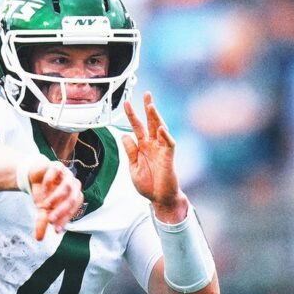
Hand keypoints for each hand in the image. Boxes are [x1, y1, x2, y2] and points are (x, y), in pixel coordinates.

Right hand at [27, 159, 83, 240]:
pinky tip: (42, 191)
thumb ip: (43, 222)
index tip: (56, 229)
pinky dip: (49, 183)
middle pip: (73, 198)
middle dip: (62, 211)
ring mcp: (66, 174)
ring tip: (44, 206)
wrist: (35, 177)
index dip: (66, 219)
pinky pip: (57, 173)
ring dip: (55, 198)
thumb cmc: (44, 194)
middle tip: (50, 220)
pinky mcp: (57, 166)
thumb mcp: (43, 210)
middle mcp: (73, 184)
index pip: (75, 208)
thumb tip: (39, 238)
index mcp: (74, 195)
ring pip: (67, 186)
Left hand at [122, 92, 187, 220]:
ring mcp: (162, 150)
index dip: (132, 115)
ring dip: (156, 117)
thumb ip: (130, 151)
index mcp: (143, 146)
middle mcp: (153, 145)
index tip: (126, 103)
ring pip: (160, 129)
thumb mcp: (133, 167)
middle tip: (147, 94)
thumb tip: (124, 135)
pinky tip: (161, 128)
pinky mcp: (169, 158)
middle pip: (151, 122)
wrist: (159, 199)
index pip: (137, 127)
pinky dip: (166, 136)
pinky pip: (169, 144)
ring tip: (151, 106)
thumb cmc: (148, 185)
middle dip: (148, 108)